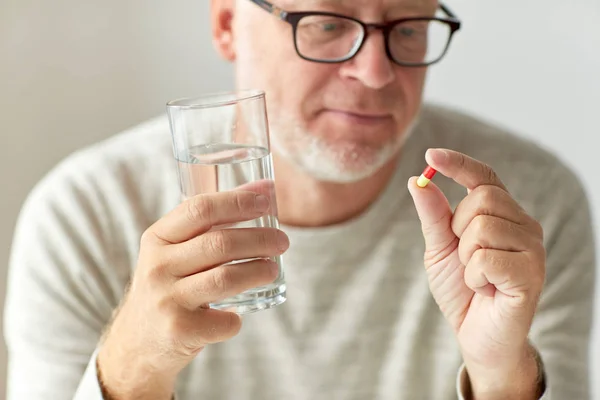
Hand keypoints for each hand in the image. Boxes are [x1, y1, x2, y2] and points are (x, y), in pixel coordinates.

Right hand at [97, 190, 288, 399]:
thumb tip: (266, 188)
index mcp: (157, 238)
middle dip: (260, 239)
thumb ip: (213, 221)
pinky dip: (236, 319)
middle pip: (219, 243)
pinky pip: (223, 321)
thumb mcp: (175, 250)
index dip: (237, 202)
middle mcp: (158, 266)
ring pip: (225, 279)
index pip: (199, 209)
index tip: (265, 202)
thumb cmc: (169, 286)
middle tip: (282, 241)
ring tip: (273, 269)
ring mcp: (167, 299)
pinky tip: (236, 314)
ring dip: (258, 272)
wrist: (137, 344)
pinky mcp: (179, 331)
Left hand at [408, 149, 545, 398]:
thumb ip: (433, 215)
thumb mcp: (439, 248)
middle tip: (465, 258)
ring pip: (482, 228)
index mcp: (503, 215)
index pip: (485, 177)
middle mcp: (524, 226)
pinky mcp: (531, 274)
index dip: (459, 163)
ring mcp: (532, 249)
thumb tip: (418, 180)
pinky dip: (473, 276)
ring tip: (476, 276)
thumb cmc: (462, 290)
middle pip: (481, 198)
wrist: (476, 336)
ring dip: (466, 257)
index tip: (430, 154)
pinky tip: (484, 289)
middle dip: (458, 229)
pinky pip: (486, 258)